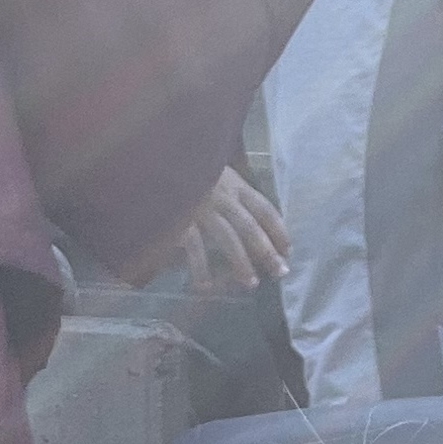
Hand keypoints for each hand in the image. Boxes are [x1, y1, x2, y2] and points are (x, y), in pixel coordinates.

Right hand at [180, 168, 290, 291]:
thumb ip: (228, 189)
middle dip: (267, 251)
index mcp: (233, 182)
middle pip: (250, 226)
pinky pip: (195, 247)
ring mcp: (202, 206)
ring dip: (241, 263)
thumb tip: (244, 218)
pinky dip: (201, 268)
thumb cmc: (183, 164)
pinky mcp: (181, 218)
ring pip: (228, 238)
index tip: (288, 250)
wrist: (154, 157)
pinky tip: (205, 286)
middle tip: (281, 273)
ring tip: (251, 284)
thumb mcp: (212, 169)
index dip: (278, 229)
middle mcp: (221, 194)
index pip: (263, 207)